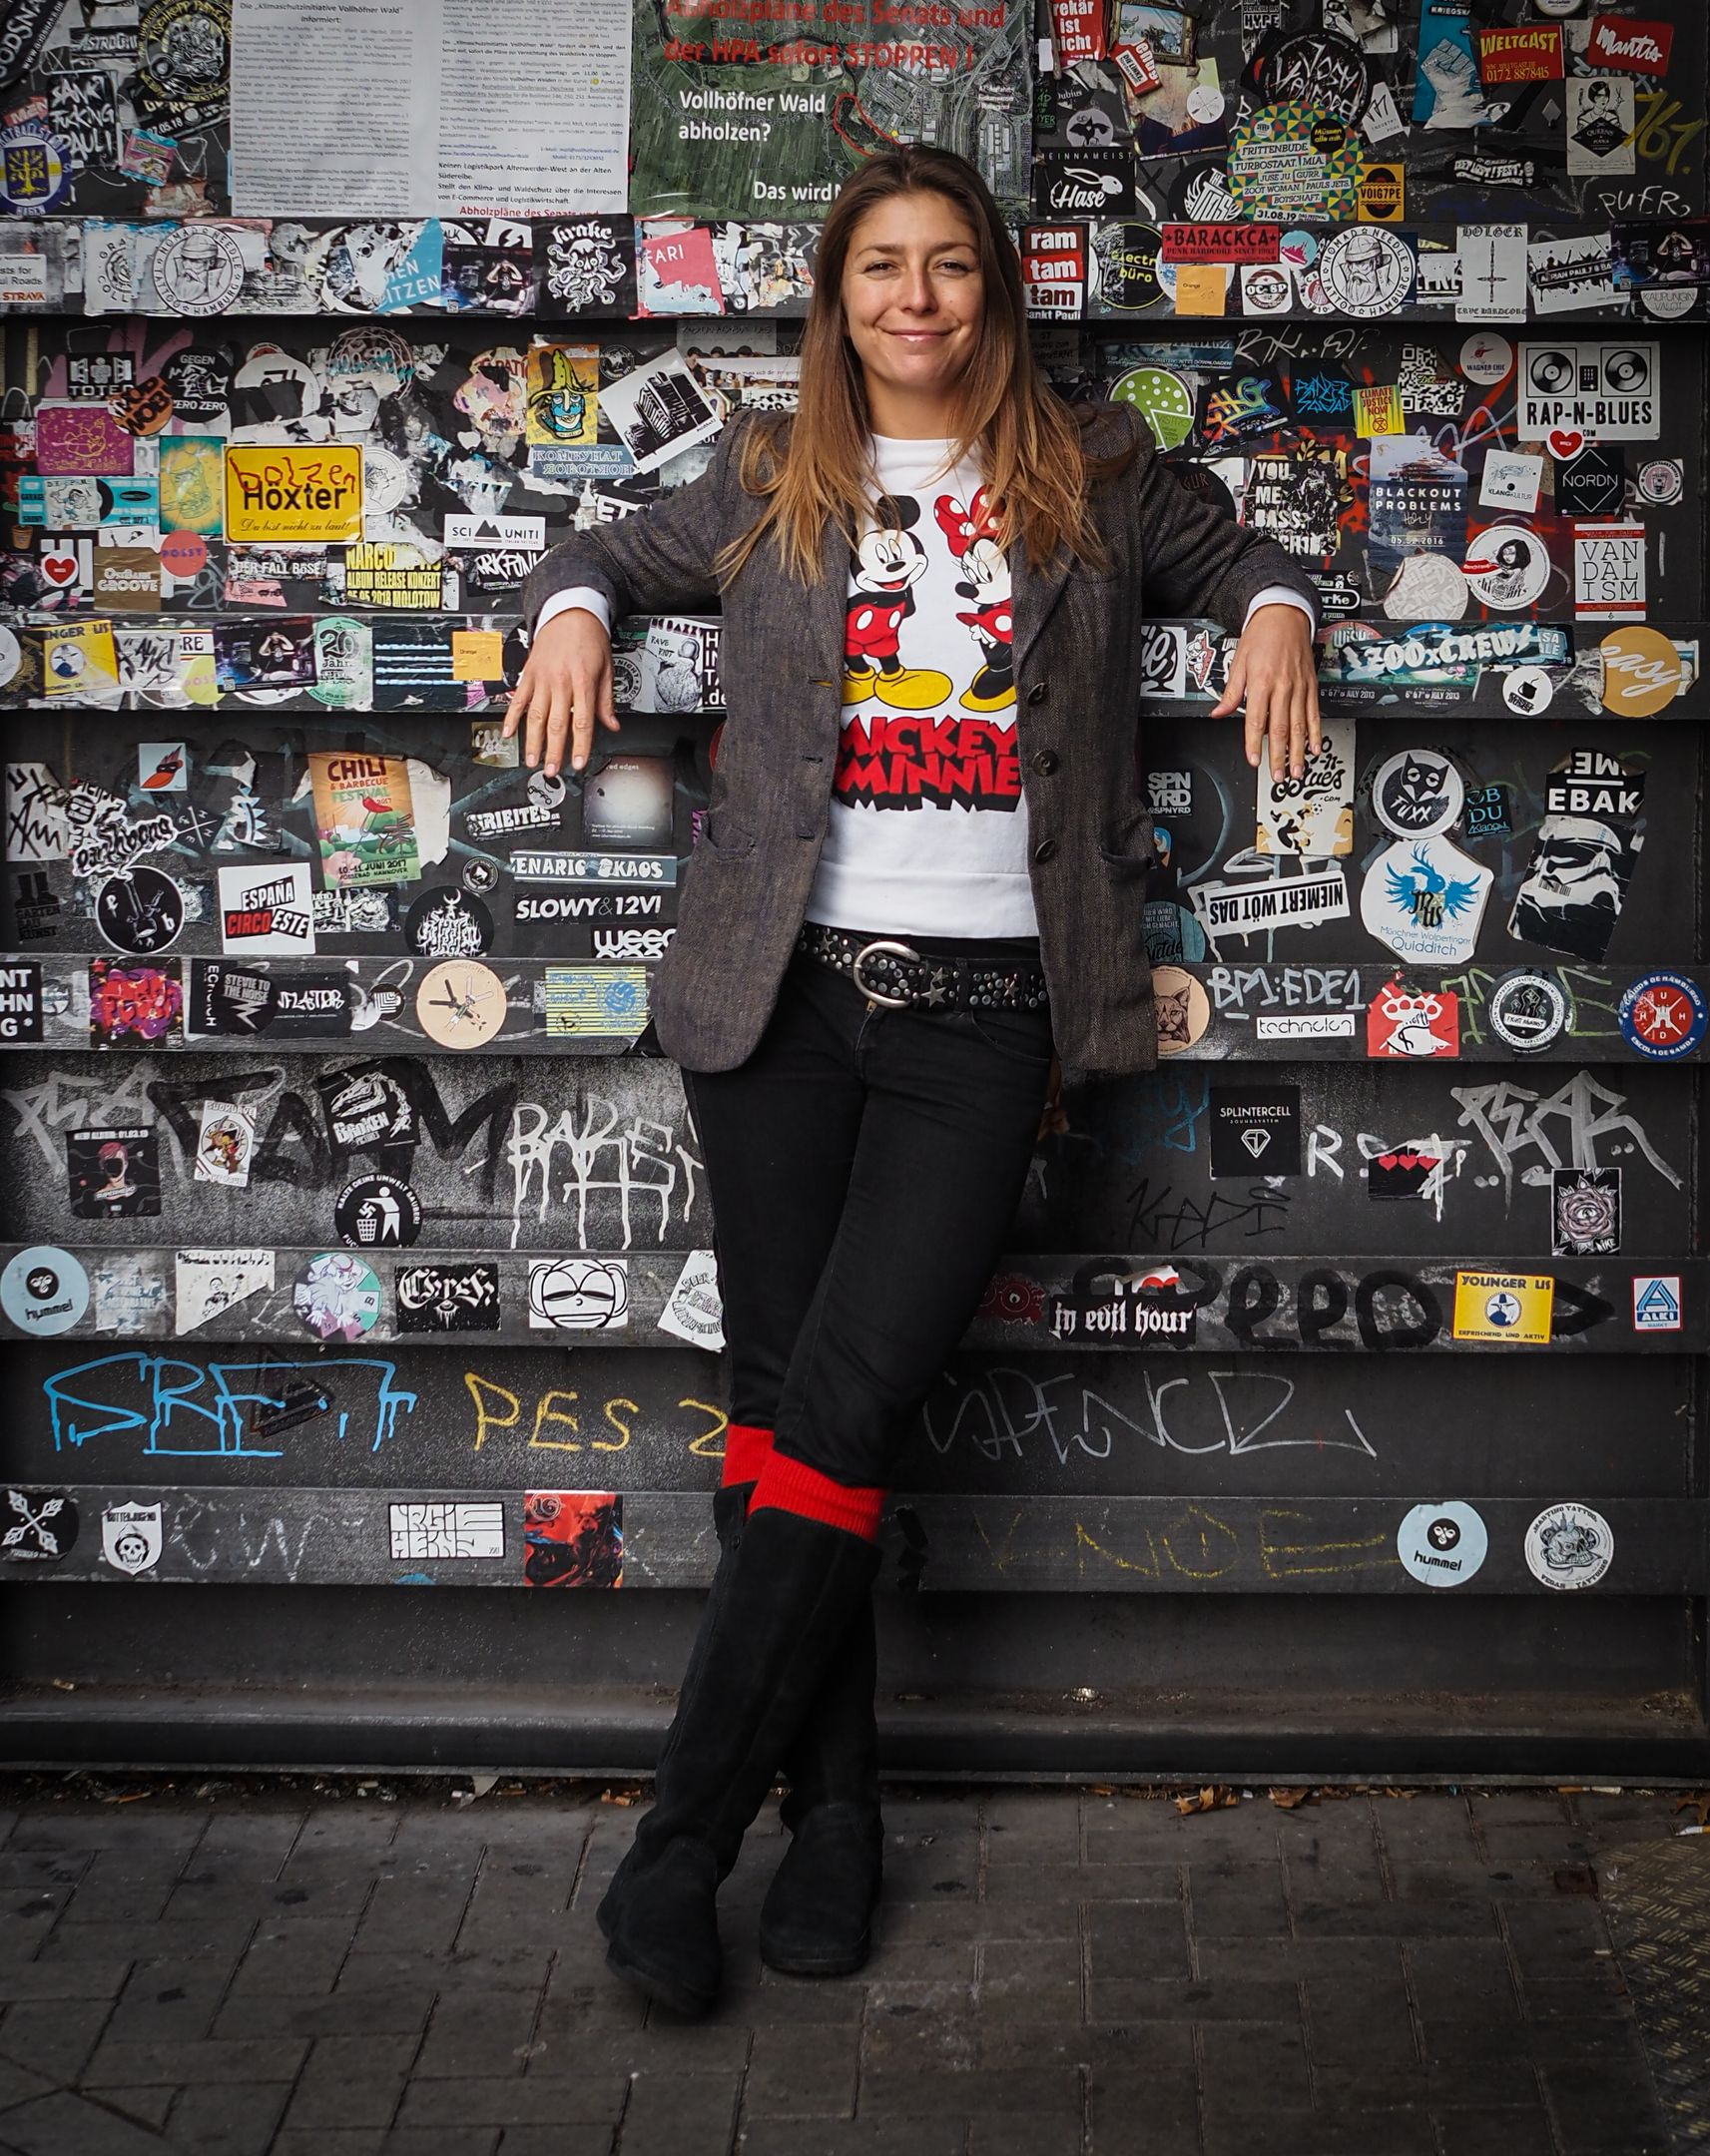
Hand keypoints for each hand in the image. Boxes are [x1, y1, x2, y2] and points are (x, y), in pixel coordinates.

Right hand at [502, 608, 619, 775]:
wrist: (570, 611)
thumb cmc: (590, 638)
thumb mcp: (606, 668)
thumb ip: (606, 700)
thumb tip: (611, 725)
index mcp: (583, 682)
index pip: (582, 722)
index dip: (580, 746)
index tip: (578, 763)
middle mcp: (561, 682)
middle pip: (556, 724)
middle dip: (554, 751)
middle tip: (552, 770)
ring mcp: (542, 678)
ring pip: (535, 716)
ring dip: (533, 741)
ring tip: (532, 760)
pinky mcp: (528, 674)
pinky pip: (518, 699)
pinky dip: (511, 717)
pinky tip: (507, 732)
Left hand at [1210, 605, 1321, 781]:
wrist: (1285, 615)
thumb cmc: (1261, 636)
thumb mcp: (1238, 662)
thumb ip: (1231, 693)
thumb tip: (1218, 713)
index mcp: (1261, 682)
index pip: (1256, 720)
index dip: (1254, 743)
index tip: (1254, 760)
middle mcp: (1282, 686)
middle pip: (1280, 729)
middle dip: (1278, 756)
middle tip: (1277, 776)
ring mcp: (1299, 687)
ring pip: (1299, 725)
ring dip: (1298, 751)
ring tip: (1296, 771)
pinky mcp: (1311, 685)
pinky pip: (1314, 713)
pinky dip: (1316, 732)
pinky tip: (1315, 748)